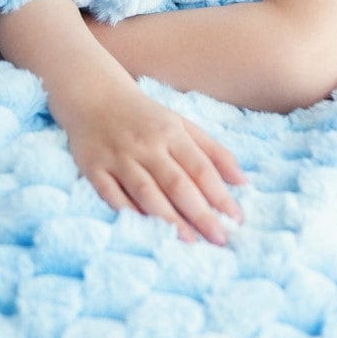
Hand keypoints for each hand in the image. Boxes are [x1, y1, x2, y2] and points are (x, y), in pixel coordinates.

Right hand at [60, 78, 244, 244]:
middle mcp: (146, 145)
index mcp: (171, 133)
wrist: (93, 96)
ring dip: (169, 219)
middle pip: (177, 184)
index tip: (237, 219)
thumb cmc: (145, 116)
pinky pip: (111, 195)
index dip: (220, 195)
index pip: (200, 168)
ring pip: (146, 192)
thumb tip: (243, 181)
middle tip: (219, 239)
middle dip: (200, 213)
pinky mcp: (93, 168)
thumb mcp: (182, 124)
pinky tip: (145, 230)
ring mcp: (118, 157)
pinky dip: (128, 212)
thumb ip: (213, 151)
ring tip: (190, 242)